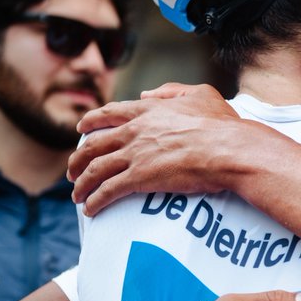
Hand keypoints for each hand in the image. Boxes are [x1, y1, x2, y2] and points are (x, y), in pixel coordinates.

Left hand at [69, 83, 255, 214]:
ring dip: (82, 184)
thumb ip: (171, 91)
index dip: (90, 122)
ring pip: (95, 169)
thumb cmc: (221, 124)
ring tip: (77, 194)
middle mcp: (134, 131)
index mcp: (147, 111)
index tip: (81, 129)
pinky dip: (95, 201)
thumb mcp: (200, 94)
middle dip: (78, 159)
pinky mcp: (139, 178)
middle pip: (94, 144)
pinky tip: (90, 209)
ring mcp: (135, 155)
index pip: (108, 114)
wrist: (228, 150)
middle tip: (73, 170)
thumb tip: (148, 95)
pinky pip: (107, 191)